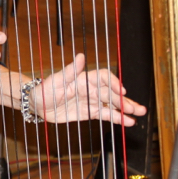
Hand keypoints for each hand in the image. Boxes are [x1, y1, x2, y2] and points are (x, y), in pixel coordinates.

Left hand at [32, 54, 146, 125]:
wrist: (37, 104)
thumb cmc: (45, 89)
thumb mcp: (55, 80)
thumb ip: (70, 71)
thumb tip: (81, 56)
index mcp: (84, 79)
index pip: (104, 77)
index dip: (113, 82)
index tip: (121, 91)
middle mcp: (91, 89)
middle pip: (111, 93)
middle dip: (124, 100)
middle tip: (135, 108)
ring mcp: (91, 101)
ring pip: (112, 105)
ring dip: (126, 109)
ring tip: (139, 113)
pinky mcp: (90, 113)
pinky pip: (106, 115)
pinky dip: (117, 118)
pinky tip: (128, 122)